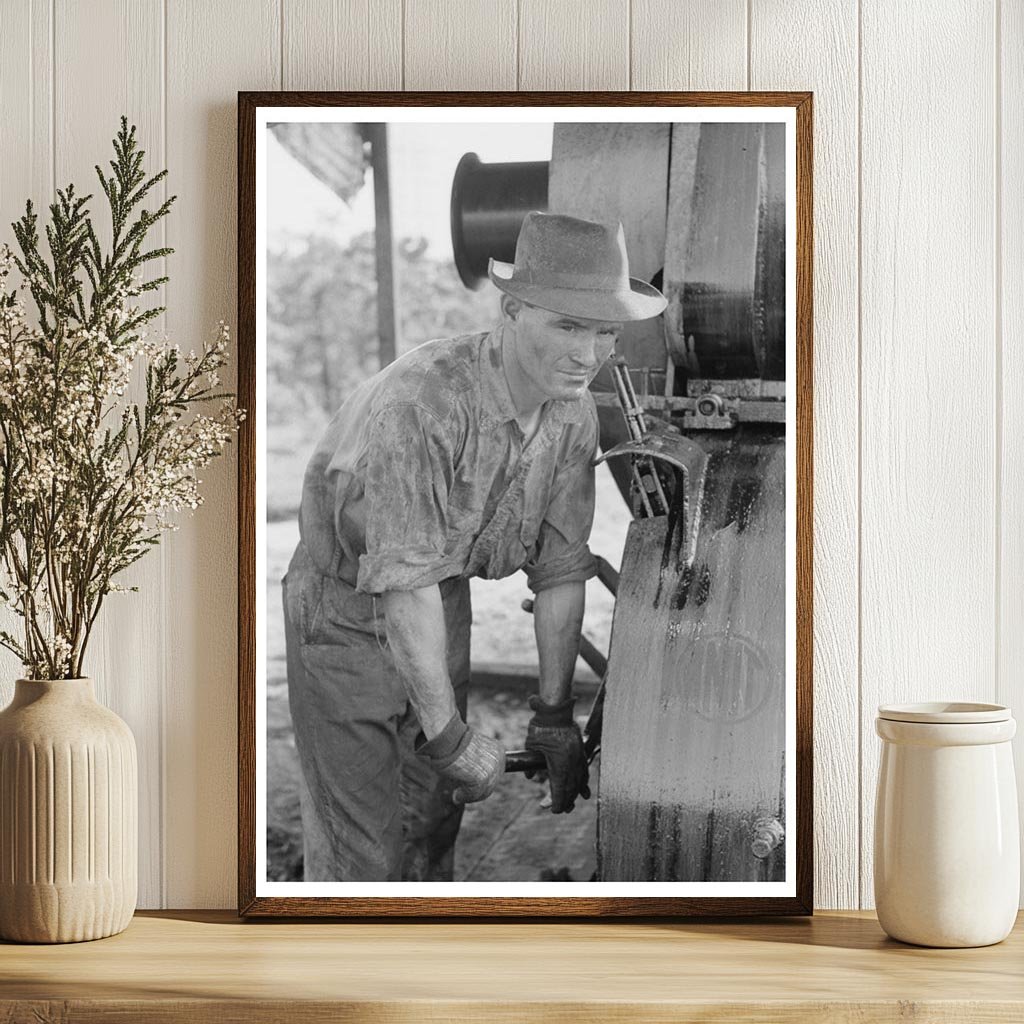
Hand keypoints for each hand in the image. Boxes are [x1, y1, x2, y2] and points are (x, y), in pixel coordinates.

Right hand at [416, 714, 504, 804]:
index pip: (495, 772)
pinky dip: (464, 797)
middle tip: (464, 792)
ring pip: (483, 791)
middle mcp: (498, 761)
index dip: (483, 780)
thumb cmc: (455, 740)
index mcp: (498, 750)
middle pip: (491, 784)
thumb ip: (478, 760)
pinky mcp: (482, 780)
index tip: (472, 783)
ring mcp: (492, 771)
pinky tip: (456, 796)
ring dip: (470, 795)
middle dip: (478, 790)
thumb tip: (473, 776)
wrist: (450, 737)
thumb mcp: (472, 747)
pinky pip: (474, 794)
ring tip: (457, 795)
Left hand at [524, 695, 590, 812]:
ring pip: (580, 780)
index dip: (558, 802)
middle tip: (562, 810)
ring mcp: (578, 756)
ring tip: (573, 803)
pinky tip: (584, 789)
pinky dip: (583, 781)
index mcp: (559, 762)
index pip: (560, 788)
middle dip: (567, 800)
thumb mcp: (532, 745)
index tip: (555, 810)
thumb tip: (530, 777)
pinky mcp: (581, 750)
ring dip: (576, 793)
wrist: (556, 710)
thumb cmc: (541, 727)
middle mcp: (571, 762)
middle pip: (571, 787)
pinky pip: (584, 769)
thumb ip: (531, 765)